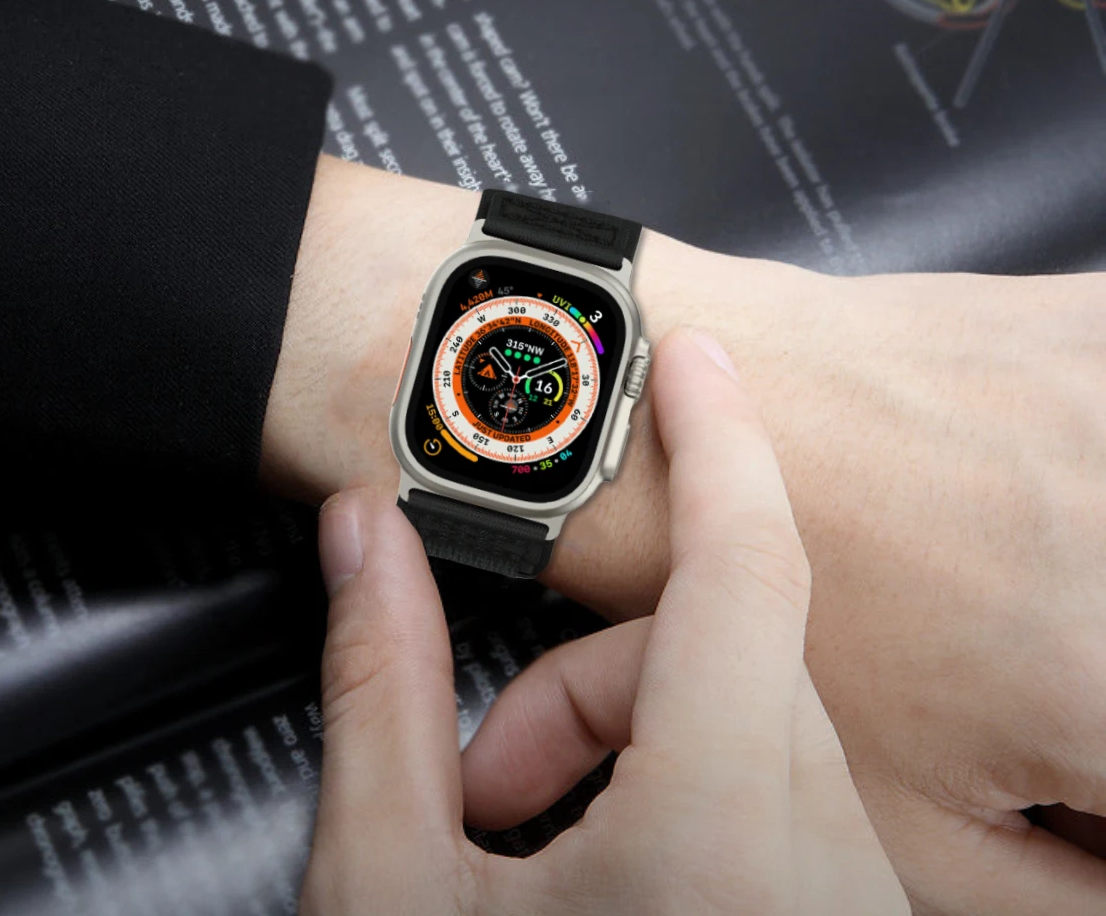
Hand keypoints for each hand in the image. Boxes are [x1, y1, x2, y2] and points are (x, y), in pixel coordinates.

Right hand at [265, 156, 1105, 913]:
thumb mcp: (390, 890)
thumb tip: (360, 540)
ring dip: (632, 748)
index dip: (715, 435)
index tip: (688, 357)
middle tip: (483, 781)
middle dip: (586, 686)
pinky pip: (786, 797)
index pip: (747, 565)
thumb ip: (374, 686)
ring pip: (752, 730)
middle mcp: (829, 872)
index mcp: (725, 842)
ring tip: (535, 853)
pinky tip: (612, 881)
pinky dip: (690, 799)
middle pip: (716, 665)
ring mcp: (858, 905)